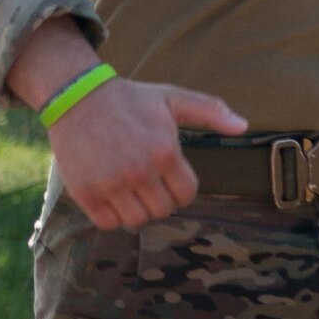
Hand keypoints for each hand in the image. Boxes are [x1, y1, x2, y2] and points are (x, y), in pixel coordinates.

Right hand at [49, 75, 249, 230]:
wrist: (75, 95)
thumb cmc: (128, 98)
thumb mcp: (171, 98)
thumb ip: (210, 111)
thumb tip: (243, 126)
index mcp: (165, 152)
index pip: (186, 195)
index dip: (179, 189)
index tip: (165, 176)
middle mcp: (139, 172)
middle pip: (162, 211)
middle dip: (158, 198)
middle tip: (145, 181)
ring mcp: (111, 184)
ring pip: (137, 220)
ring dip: (135, 209)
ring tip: (127, 188)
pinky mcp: (86, 192)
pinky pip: (108, 222)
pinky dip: (111, 215)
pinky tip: (108, 193)